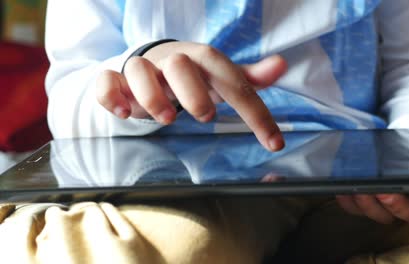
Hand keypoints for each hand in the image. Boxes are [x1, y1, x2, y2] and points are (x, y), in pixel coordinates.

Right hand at [96, 42, 287, 151]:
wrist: (152, 62)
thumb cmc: (193, 74)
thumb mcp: (221, 76)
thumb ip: (247, 77)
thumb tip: (280, 65)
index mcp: (202, 60)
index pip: (232, 81)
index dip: (254, 111)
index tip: (273, 142)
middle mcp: (172, 61)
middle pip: (180, 64)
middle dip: (192, 92)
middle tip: (205, 116)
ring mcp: (143, 69)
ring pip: (140, 70)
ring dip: (153, 96)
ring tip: (168, 118)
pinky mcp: (118, 80)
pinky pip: (107, 81)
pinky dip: (112, 95)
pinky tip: (125, 113)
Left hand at [337, 134, 408, 223]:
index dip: (397, 205)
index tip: (384, 192)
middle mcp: (401, 204)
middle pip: (384, 215)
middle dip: (372, 203)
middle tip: (363, 188)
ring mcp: (381, 200)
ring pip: (366, 210)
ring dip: (356, 200)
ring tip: (348, 185)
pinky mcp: (365, 192)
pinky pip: (351, 203)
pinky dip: (344, 197)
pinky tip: (338, 186)